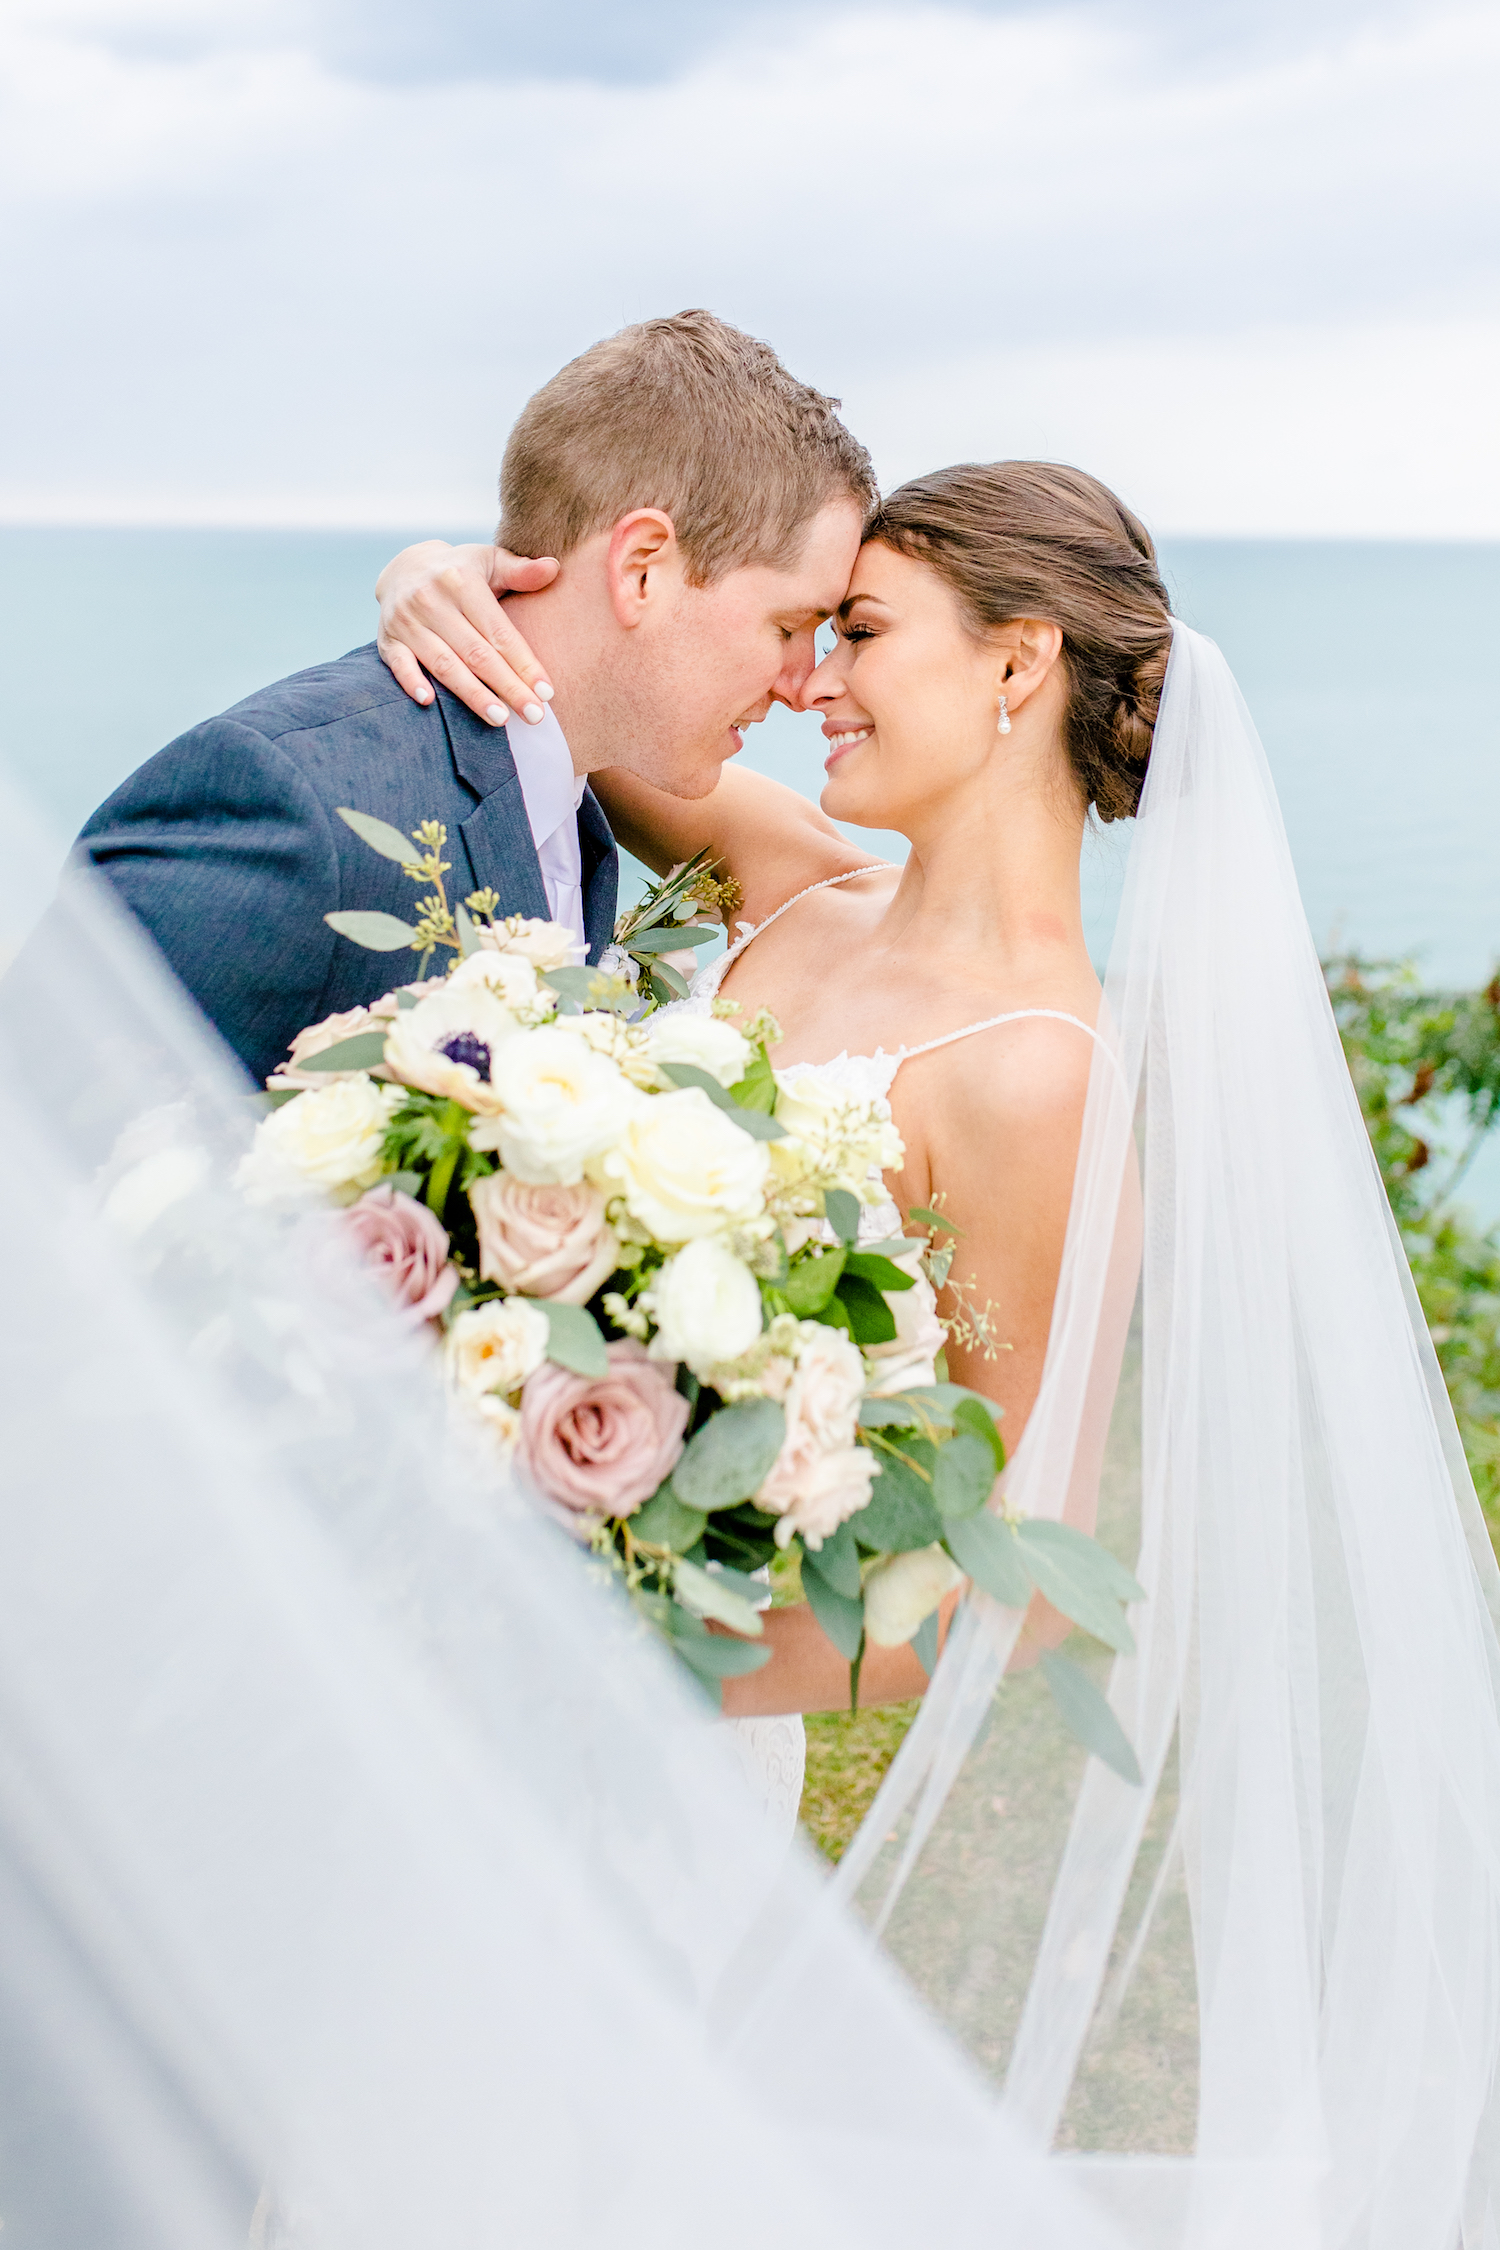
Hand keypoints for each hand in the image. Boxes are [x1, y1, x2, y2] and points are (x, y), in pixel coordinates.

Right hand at [375, 541, 560, 725]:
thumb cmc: (461, 571)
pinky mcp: (388, 638)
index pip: (498, 631)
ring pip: (444, 664)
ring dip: (473, 694)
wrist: (405, 567)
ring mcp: (407, 620)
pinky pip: (399, 664)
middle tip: (534, 716)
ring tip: (501, 719)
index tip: (546, 692)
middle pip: (476, 653)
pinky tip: (430, 702)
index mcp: (462, 581)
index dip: (524, 663)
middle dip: (508, 687)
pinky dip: (411, 682)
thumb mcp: (489, 561)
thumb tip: (554, 568)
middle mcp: (431, 599)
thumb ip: (520, 570)